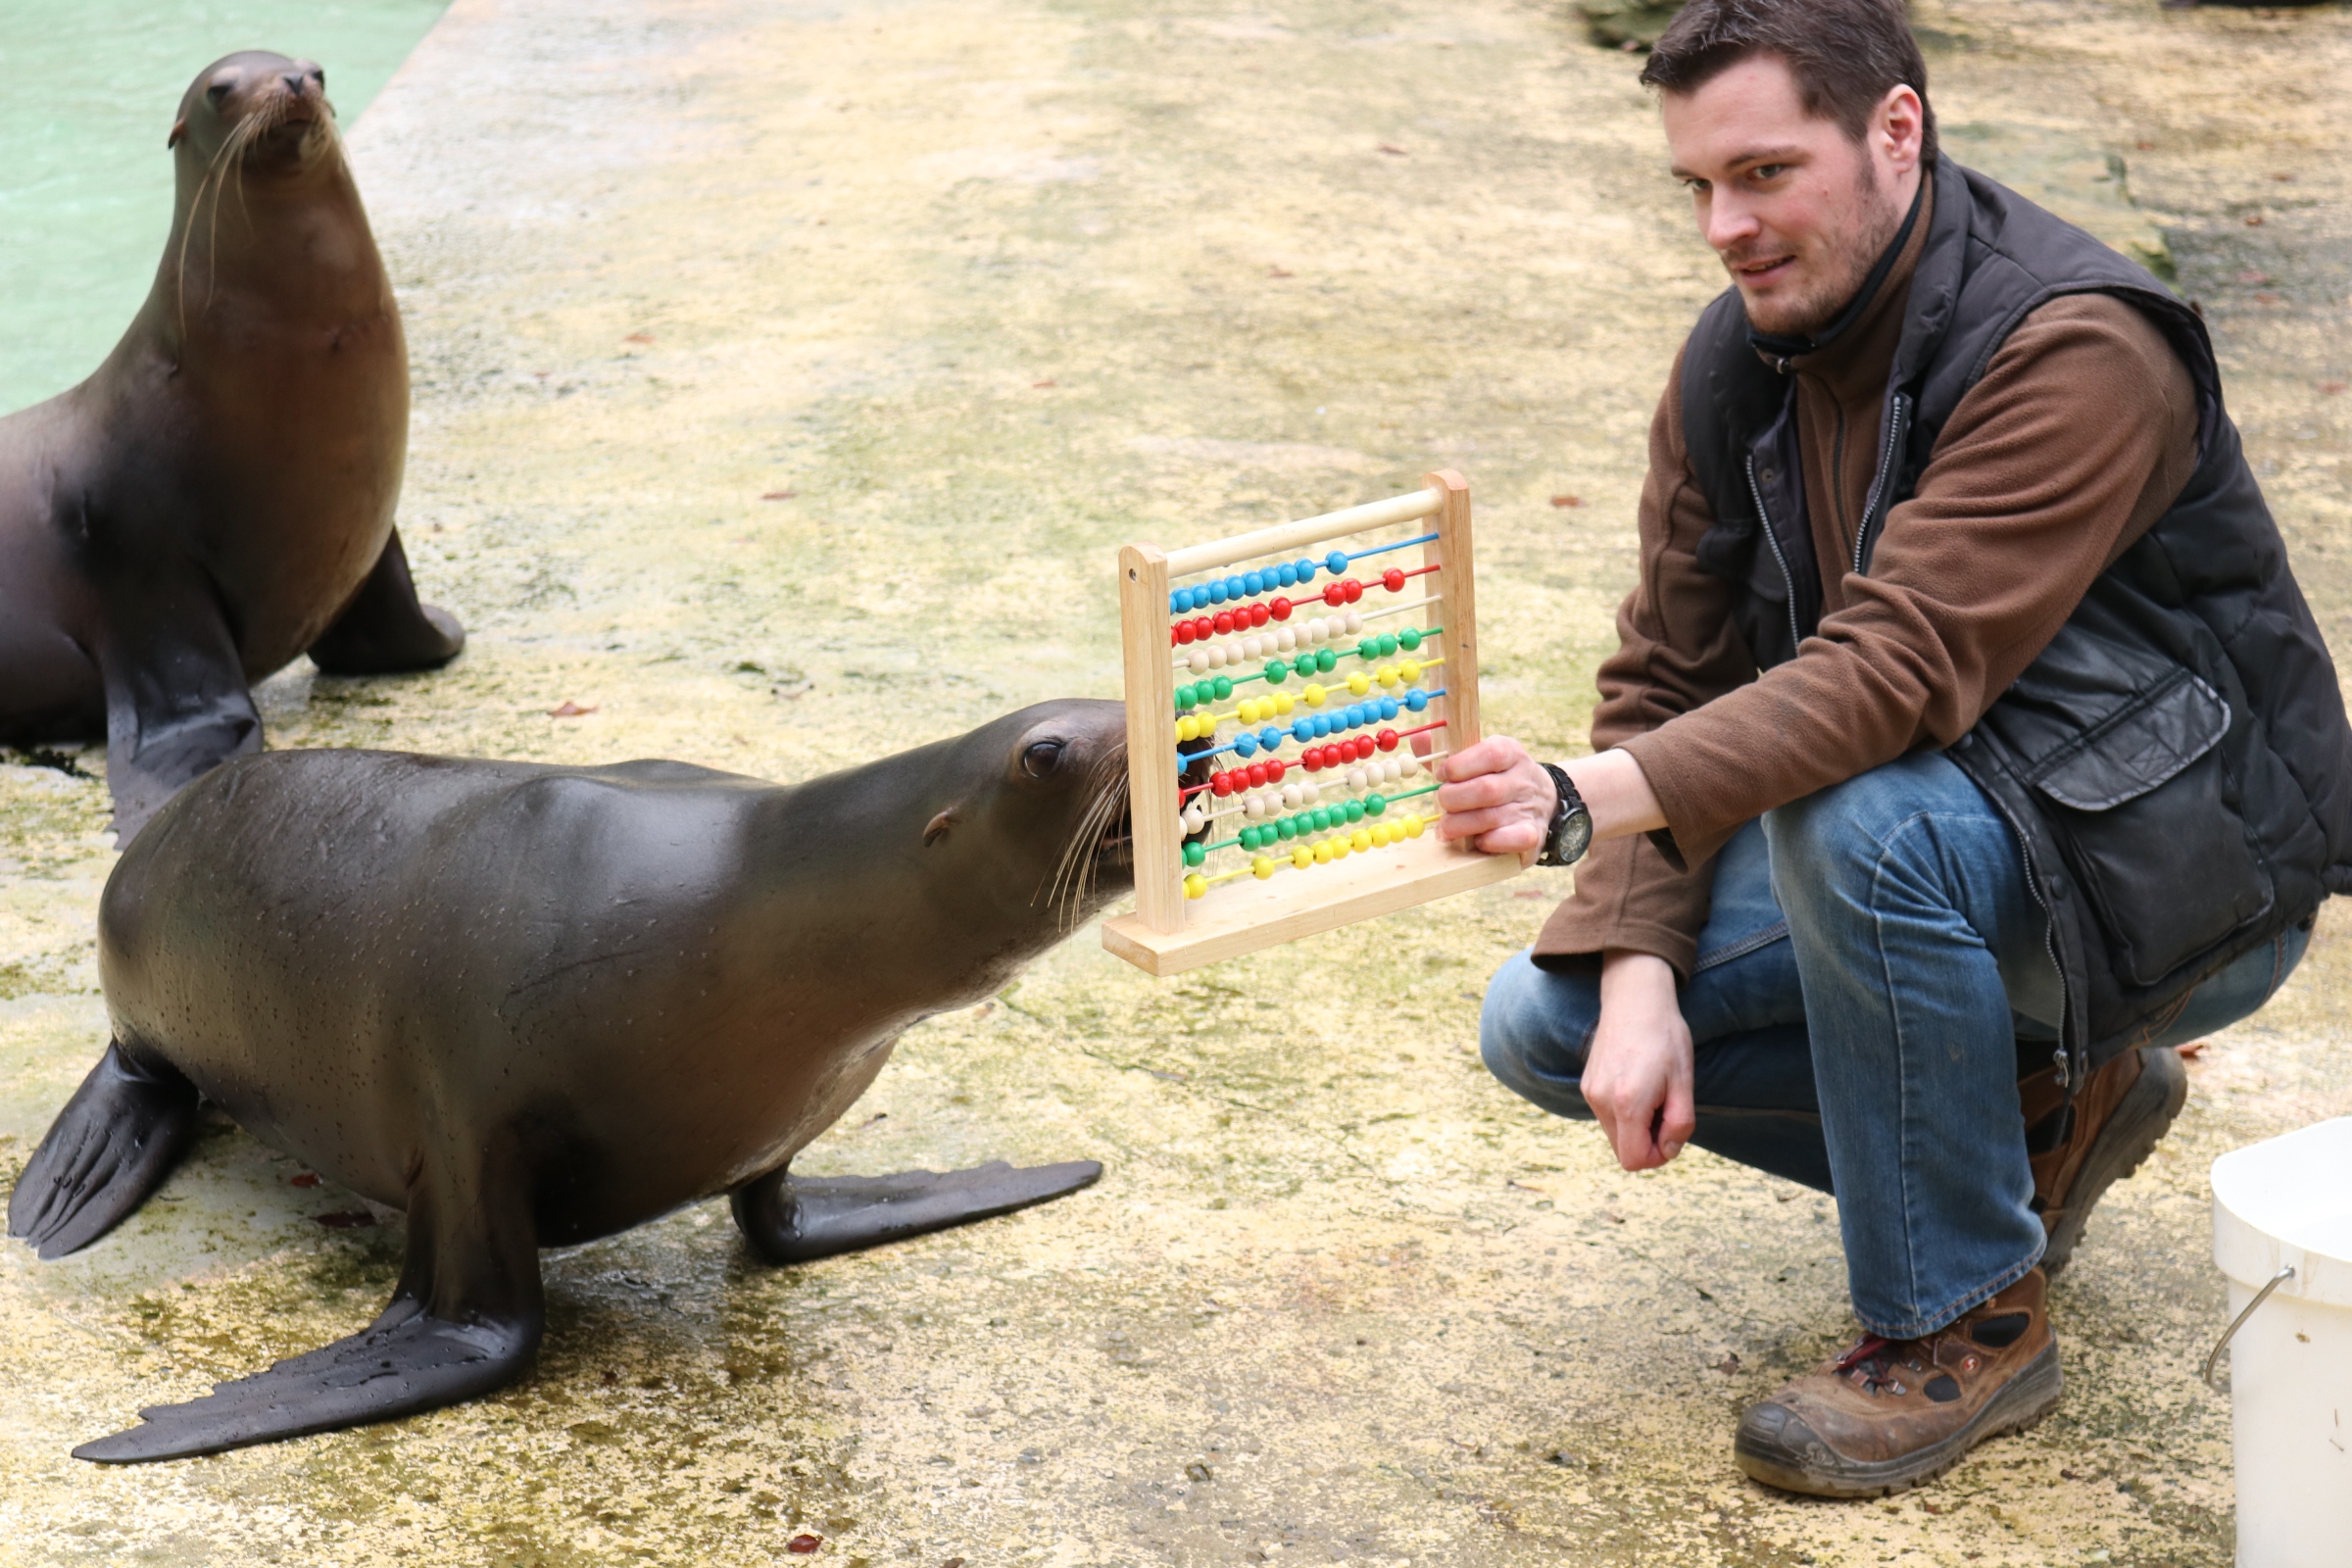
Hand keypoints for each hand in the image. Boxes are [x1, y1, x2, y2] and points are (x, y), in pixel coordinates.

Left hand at [1434, 739, 1668, 854]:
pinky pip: (1514, 839)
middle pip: (1487, 789)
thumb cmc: (1495, 779)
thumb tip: (1418, 739)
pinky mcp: (1533, 835)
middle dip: (1455, 799)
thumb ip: (1448, 754)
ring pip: (1493, 817)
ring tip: (1445, 829)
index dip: (1460, 765)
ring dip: (1462, 825)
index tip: (1440, 775)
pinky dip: (1492, 841)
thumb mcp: (1478, 760)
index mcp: (1509, 752)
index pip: (1490, 753)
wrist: (1543, 802)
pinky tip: (1477, 842)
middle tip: (1441, 804)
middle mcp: (1523, 778)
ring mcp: (1530, 807)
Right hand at [1581, 950, 1695, 1170]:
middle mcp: (1602, 1101)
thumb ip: (1680, 1124)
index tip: (1672, 1131)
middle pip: (1623, 1151)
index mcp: (1628, 1103)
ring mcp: (1591, 1093)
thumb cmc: (1666, 1038)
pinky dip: (1625, 1113)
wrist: (1635, 1000)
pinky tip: (1638, 1084)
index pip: (1635, 1160)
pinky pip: (1607, 1116)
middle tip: (1666, 1110)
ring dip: (1637, 1127)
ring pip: (1615, 1135)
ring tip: (1653, 1094)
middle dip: (1648, 1142)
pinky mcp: (1587, 1085)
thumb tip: (1667, 1150)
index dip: (1659, 1156)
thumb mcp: (1684, 1082)